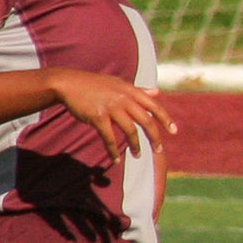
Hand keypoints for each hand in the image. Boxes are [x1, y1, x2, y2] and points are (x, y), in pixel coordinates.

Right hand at [50, 70, 176, 162]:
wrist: (68, 83)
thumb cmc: (95, 84)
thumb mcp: (119, 83)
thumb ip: (139, 89)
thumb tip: (157, 91)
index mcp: (130, 90)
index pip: (154, 106)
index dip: (165, 119)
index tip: (174, 131)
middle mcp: (124, 98)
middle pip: (146, 121)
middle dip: (155, 137)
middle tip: (159, 150)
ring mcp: (111, 107)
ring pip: (130, 131)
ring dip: (135, 146)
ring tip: (138, 155)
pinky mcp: (98, 116)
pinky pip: (109, 137)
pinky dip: (113, 150)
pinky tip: (115, 159)